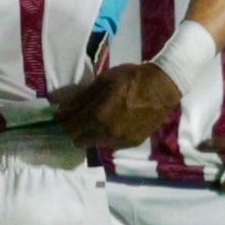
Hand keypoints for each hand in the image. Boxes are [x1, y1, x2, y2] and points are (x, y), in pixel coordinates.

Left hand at [54, 61, 180, 149]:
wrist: (163, 87)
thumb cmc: (132, 79)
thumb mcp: (103, 81)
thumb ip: (81, 98)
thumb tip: (62, 110)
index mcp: (97, 117)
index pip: (69, 129)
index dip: (63, 123)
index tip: (62, 117)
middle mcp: (107, 133)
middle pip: (79, 142)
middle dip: (75, 132)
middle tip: (78, 120)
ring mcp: (120, 141)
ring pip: (95, 144)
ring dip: (91, 135)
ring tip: (97, 122)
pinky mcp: (132, 143)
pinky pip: (111, 145)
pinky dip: (106, 137)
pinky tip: (112, 124)